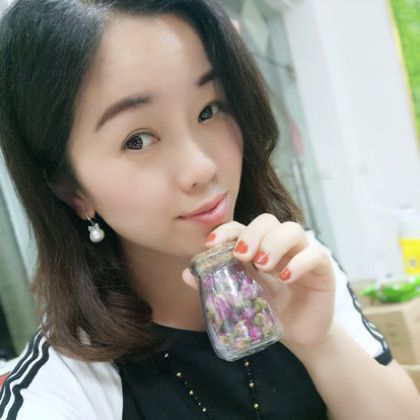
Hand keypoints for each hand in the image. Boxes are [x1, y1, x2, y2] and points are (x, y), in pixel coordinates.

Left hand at [182, 214, 335, 352]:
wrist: (298, 335)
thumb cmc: (269, 311)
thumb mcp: (240, 297)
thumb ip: (215, 284)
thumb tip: (187, 273)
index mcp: (257, 248)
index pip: (241, 227)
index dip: (225, 230)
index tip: (211, 244)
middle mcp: (279, 245)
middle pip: (268, 220)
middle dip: (252, 234)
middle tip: (242, 256)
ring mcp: (302, 253)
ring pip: (293, 229)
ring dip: (274, 243)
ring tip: (263, 266)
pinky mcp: (322, 268)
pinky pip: (315, 254)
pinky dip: (299, 263)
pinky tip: (285, 278)